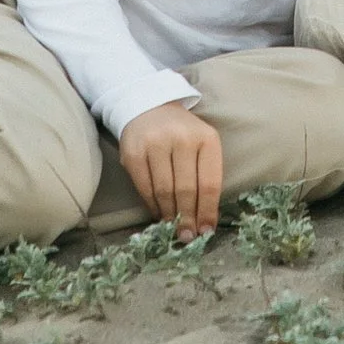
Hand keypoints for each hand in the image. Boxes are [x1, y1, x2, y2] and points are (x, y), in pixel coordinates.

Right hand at [117, 101, 224, 235]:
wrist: (150, 106)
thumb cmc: (182, 133)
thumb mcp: (202, 145)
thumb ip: (205, 177)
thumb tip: (204, 222)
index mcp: (206, 138)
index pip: (210, 183)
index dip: (208, 211)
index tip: (206, 231)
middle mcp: (182, 139)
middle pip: (187, 190)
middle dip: (188, 218)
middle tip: (187, 237)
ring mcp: (156, 144)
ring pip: (165, 191)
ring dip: (170, 215)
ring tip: (174, 228)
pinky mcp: (134, 152)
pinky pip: (145, 188)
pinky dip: (152, 205)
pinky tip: (159, 213)